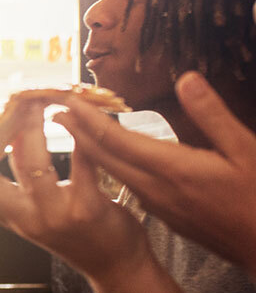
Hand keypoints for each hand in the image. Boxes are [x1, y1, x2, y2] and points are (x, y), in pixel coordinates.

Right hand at [0, 101, 149, 291]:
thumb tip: (7, 146)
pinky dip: (77, 137)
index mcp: (13, 220)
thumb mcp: (38, 216)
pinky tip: (74, 116)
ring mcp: (56, 216)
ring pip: (33, 167)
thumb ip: (21, 188)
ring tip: (31, 105)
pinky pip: (81, 165)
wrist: (117, 267)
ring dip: (29, 130)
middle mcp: (27, 220)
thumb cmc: (77, 236)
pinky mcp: (88, 209)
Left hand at [55, 71, 255, 278]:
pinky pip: (125, 184)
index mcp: (171, 170)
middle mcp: (155, 189)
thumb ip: (212, 115)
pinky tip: (106, 156)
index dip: (89, 119)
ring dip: (90, 148)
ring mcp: (156, 203)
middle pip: (105, 157)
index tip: (67, 101)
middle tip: (55, 110)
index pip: (117, 140)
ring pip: (113, 172)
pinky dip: (109, 164)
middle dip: (78, 132)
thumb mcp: (244, 150)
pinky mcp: (162, 212)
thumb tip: (186, 79)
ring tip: (73, 128)